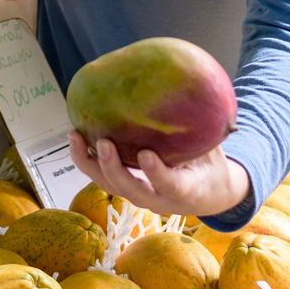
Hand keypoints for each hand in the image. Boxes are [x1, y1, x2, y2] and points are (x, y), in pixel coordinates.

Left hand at [68, 133, 251, 219]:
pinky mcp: (128, 188)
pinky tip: (77, 136)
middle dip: (114, 170)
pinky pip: (104, 178)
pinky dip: (88, 160)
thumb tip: (204, 88)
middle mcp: (160, 200)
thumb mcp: (214, 149)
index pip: (171, 186)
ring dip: (90, 164)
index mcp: (187, 191)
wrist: (210, 193)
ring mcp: (141, 196)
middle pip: (131, 191)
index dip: (157, 173)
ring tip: (75, 137)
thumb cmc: (210, 164)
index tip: (146, 155)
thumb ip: (207, 128)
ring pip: (111, 186)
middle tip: (104, 144)